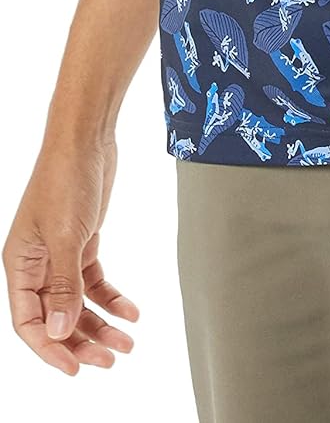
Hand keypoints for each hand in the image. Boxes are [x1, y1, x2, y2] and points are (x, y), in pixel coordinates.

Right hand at [3, 132, 138, 375]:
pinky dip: (111, 298)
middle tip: (110, 359)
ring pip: (77, 304)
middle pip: (55, 318)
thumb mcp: (65, 236)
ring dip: (100, 324)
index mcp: (20, 265)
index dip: (50, 349)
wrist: (87, 139)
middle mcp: (36, 264)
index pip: (28, 323)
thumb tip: (60, 332)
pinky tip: (131, 310)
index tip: (75, 369)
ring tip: (127, 342)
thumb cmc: (65, 179)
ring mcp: (60, 255)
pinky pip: (94, 282)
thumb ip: (63, 286)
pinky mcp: (82, 243)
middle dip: (81, 342)